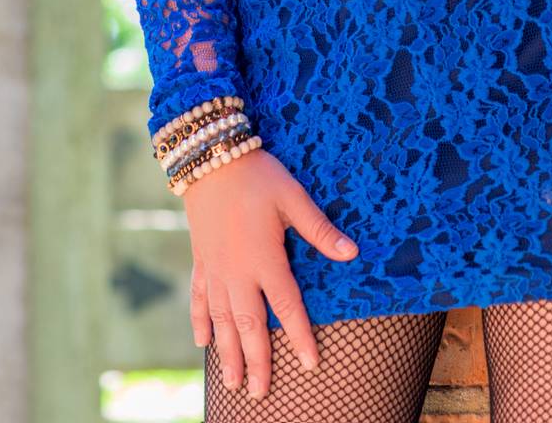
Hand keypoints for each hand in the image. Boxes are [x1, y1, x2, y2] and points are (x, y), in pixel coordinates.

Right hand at [184, 146, 359, 398]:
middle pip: (248, 326)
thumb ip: (320, 230)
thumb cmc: (257, 176)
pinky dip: (200, 321)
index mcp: (264, 258)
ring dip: (227, 352)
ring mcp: (216, 268)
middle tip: (261, 394)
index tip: (310, 364)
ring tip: (233, 382)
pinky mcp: (201, 259)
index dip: (300, 337)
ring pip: (222, 319)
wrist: (210, 157)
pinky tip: (202, 342)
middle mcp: (238, 271)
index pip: (286, 307)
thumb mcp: (293, 197)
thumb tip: (352, 252)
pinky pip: (199, 297)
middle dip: (257, 361)